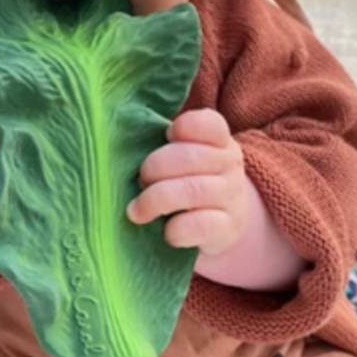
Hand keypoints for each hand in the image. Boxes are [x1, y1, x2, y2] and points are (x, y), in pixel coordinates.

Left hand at [127, 109, 247, 256]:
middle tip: (140, 180)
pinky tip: (166, 232)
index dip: (183, 127)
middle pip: (189, 157)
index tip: (166, 136)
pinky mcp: (228, 228)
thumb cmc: (188, 178)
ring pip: (191, 191)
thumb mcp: (183, 154)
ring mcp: (232, 196)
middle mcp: (229, 164)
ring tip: (136, 210)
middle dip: (154, 168)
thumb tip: (124, 140)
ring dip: (154, 200)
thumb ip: (163, 144)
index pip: (207, 124)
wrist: (221, 222)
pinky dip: (175, 230)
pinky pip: (199, 226)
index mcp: (218, 139)